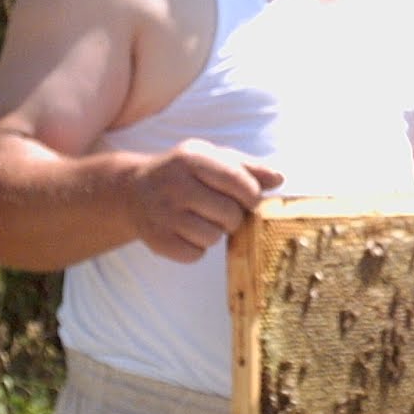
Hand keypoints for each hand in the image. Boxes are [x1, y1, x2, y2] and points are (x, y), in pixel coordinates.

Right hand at [125, 139, 282, 262]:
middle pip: (229, 215)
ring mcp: (162, 214)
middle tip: (221, 211)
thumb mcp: (213, 159)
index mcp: (192, 158)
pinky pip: (194, 255)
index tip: (249, 199)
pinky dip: (196, 248)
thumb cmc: (185, 174)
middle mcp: (174, 184)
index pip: (237, 181)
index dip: (251, 195)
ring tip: (201, 220)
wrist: (134, 191)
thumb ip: (248, 167)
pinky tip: (186, 232)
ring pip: (213, 237)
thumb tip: (279, 179)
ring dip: (214, 233)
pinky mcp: (156, 240)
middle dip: (233, 216)